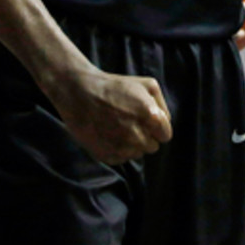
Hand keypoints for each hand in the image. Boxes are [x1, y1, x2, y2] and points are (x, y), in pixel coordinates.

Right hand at [45, 65, 172, 164]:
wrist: (80, 93)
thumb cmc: (115, 86)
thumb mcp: (147, 85)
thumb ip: (162, 105)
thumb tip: (165, 123)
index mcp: (150, 116)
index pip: (165, 135)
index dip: (158, 129)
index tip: (148, 122)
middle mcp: (136, 135)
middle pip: (152, 147)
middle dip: (146, 136)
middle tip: (131, 122)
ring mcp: (120, 147)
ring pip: (137, 154)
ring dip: (132, 144)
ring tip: (118, 127)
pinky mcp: (106, 155)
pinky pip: (121, 159)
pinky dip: (118, 149)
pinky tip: (109, 134)